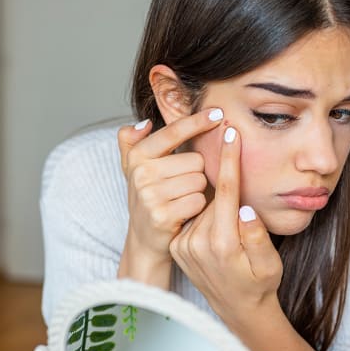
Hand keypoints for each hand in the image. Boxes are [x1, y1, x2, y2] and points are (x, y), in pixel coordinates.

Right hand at [116, 109, 224, 285]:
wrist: (144, 238)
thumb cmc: (149, 196)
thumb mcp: (134, 167)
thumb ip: (131, 141)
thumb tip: (144, 124)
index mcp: (138, 156)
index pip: (172, 132)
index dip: (197, 121)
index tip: (218, 113)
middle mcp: (141, 174)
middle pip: (195, 160)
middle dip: (197, 172)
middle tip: (183, 185)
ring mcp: (150, 195)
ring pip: (199, 180)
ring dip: (199, 190)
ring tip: (183, 198)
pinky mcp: (162, 215)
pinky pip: (198, 201)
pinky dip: (198, 207)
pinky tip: (186, 212)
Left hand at [168, 125, 283, 327]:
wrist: (237, 309)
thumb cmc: (259, 284)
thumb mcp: (269, 265)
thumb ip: (258, 236)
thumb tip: (245, 207)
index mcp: (222, 243)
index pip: (227, 191)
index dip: (229, 159)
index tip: (230, 132)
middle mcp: (197, 243)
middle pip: (213, 195)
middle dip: (225, 185)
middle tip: (238, 200)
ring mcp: (183, 245)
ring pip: (202, 205)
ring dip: (216, 203)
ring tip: (230, 225)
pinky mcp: (177, 246)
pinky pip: (193, 217)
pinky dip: (205, 213)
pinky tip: (216, 227)